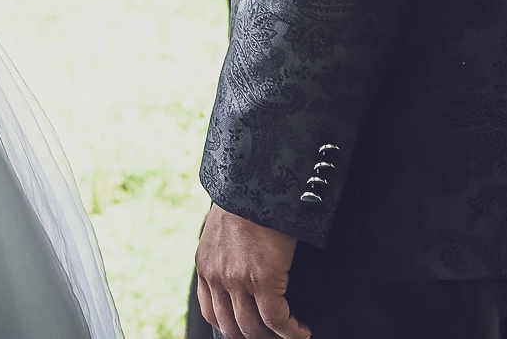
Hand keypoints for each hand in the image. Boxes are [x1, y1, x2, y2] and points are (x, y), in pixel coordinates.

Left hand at [196, 206, 305, 338]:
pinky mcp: (262, 279)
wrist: (255, 183)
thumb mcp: (222, 234)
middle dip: (254, 338)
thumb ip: (226, 259)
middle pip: (232, 327)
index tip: (249, 332)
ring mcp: (237, 280)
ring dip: (274, 337)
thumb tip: (243, 277)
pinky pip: (277, 320)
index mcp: (205, 267)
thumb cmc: (247, 203)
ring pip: (254, 328)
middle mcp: (216, 277)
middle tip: (273, 337)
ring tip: (291, 334)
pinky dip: (291, 331)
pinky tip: (301, 330)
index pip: (212, 314)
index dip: (232, 329)